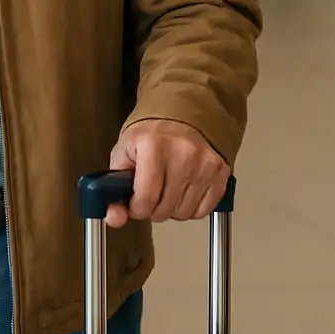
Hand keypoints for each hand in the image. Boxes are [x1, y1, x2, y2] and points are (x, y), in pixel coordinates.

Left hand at [103, 119, 228, 229]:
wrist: (180, 115)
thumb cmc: (150, 135)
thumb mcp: (123, 154)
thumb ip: (114, 189)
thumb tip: (114, 218)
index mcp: (153, 146)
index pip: (146, 199)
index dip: (136, 209)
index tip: (135, 204)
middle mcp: (182, 153)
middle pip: (165, 209)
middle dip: (153, 209)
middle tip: (150, 195)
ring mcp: (204, 163)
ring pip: (185, 212)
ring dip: (172, 210)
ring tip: (167, 191)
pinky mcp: (220, 171)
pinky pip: (204, 210)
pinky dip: (191, 208)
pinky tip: (183, 193)